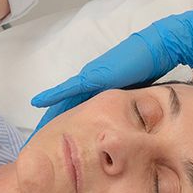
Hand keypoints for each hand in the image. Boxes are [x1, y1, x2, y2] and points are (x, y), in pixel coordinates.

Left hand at [29, 9, 192, 132]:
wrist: (156, 50)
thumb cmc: (148, 70)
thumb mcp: (133, 97)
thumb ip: (123, 109)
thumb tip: (121, 128)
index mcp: (98, 89)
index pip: (76, 110)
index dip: (64, 125)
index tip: (52, 142)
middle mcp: (91, 83)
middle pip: (65, 107)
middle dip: (52, 125)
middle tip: (37, 141)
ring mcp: (90, 77)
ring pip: (63, 100)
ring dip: (49, 116)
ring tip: (35, 132)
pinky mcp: (93, 75)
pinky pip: (69, 88)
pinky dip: (53, 95)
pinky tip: (38, 101)